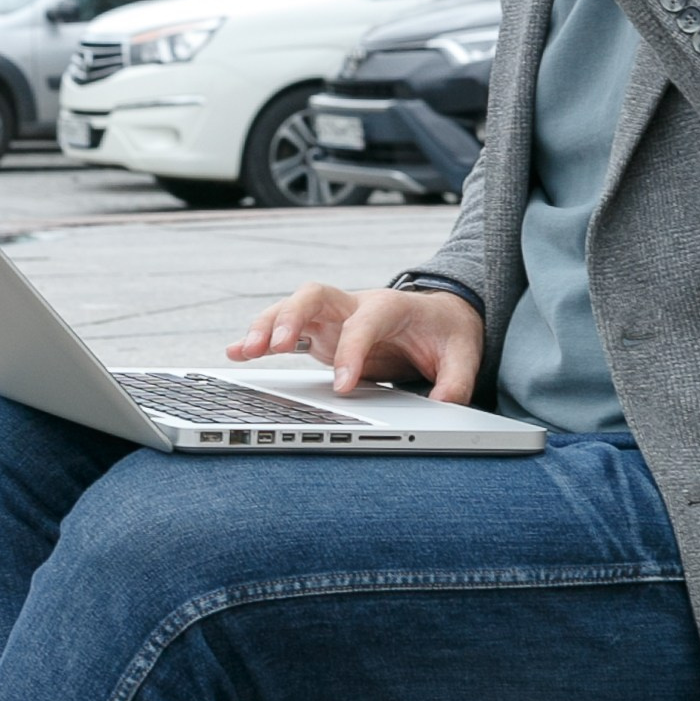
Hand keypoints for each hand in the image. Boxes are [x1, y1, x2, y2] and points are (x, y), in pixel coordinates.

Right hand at [227, 281, 482, 403]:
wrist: (440, 317)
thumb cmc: (448, 333)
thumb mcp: (465, 354)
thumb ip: (457, 380)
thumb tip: (442, 405)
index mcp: (391, 306)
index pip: (365, 322)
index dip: (351, 351)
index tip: (343, 386)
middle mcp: (355, 305)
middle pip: (315, 295)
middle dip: (291, 317)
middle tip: (274, 347)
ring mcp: (334, 318)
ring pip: (292, 308)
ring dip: (266, 326)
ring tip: (243, 351)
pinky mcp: (322, 333)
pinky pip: (286, 330)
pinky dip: (260, 339)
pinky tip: (234, 353)